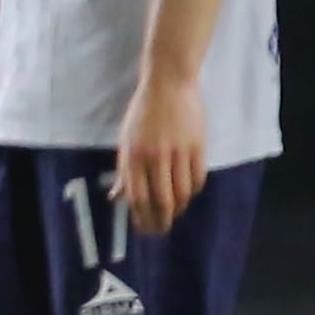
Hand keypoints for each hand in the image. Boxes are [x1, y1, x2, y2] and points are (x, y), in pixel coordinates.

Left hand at [115, 75, 208, 235]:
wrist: (169, 85)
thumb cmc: (143, 113)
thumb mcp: (126, 139)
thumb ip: (124, 170)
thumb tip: (117, 197)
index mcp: (132, 155)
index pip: (136, 196)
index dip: (141, 217)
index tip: (144, 229)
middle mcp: (154, 157)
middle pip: (161, 200)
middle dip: (161, 220)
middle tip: (162, 230)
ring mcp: (178, 153)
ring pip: (181, 193)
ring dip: (178, 209)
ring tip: (174, 213)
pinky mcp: (198, 148)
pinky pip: (197, 179)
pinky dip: (192, 191)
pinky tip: (188, 194)